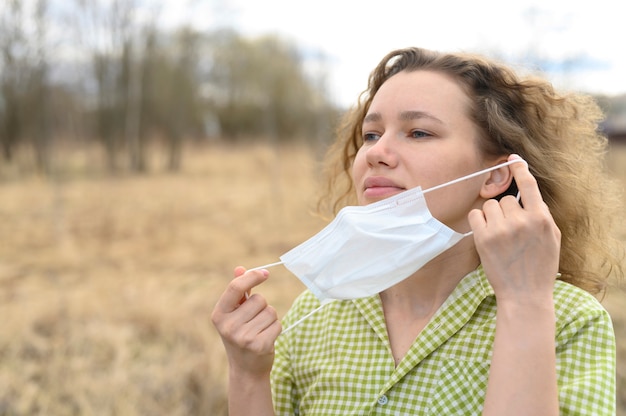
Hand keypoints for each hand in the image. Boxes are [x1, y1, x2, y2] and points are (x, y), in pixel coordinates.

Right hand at [211, 266, 281, 377]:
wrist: (246, 370)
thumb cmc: (241, 335)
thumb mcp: (234, 314)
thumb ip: (237, 291)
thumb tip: (240, 268)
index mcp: (219, 315)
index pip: (236, 287)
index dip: (252, 277)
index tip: (265, 273)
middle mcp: (228, 326)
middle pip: (259, 299)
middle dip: (262, 307)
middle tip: (254, 322)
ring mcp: (243, 337)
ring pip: (270, 311)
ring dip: (270, 319)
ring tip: (259, 331)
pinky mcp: (259, 345)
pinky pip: (277, 324)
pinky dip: (276, 329)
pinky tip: (266, 339)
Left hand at [468, 155, 560, 303]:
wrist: (525, 294)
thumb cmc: (539, 267)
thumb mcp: (552, 239)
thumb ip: (541, 215)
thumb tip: (528, 197)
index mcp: (541, 219)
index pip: (529, 186)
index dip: (520, 169)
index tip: (513, 158)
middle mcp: (522, 221)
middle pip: (505, 199)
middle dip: (505, 212)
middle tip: (511, 232)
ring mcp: (501, 229)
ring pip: (489, 206)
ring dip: (491, 217)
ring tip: (499, 236)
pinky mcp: (484, 238)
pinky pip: (475, 215)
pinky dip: (478, 222)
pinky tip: (485, 234)